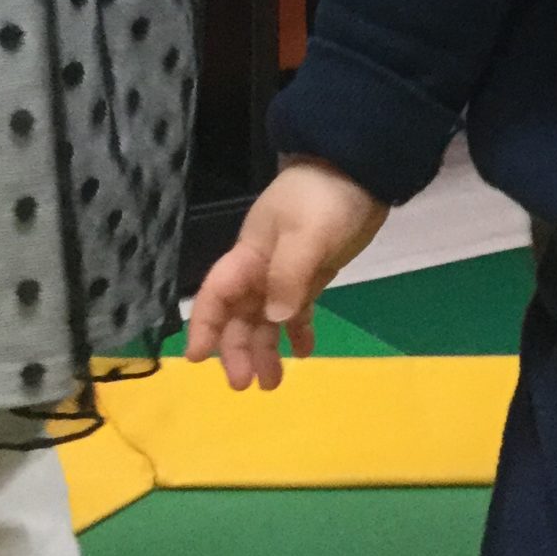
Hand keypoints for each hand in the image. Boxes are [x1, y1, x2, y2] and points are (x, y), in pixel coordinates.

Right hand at [184, 160, 387, 390]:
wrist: (359, 170)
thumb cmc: (324, 198)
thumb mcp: (306, 234)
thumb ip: (289, 275)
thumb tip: (274, 317)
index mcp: (249, 255)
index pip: (216, 294)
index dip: (204, 325)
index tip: (196, 358)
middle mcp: (260, 268)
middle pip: (239, 315)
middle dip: (236, 349)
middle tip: (245, 385)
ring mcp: (286, 272)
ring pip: (266, 318)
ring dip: (265, 349)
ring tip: (272, 383)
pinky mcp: (312, 274)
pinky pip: (297, 310)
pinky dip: (297, 331)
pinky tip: (304, 353)